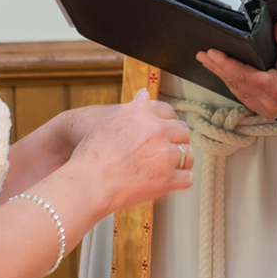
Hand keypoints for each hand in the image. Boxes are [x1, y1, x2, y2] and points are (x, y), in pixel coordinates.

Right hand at [64, 90, 191, 212]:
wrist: (88, 183)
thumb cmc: (91, 155)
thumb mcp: (108, 122)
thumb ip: (132, 108)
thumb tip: (145, 94)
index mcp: (142, 113)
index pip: (168, 111)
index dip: (167, 121)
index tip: (165, 129)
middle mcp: (157, 130)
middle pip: (182, 131)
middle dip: (177, 140)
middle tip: (168, 149)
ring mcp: (164, 154)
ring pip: (188, 154)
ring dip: (181, 160)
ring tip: (170, 166)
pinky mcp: (167, 178)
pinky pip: (187, 178)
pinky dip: (180, 181)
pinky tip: (171, 181)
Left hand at [197, 21, 276, 120]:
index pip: (245, 76)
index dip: (226, 64)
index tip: (213, 54)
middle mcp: (270, 102)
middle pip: (237, 84)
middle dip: (219, 68)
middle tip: (204, 55)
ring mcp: (266, 107)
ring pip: (237, 90)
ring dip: (223, 75)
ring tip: (209, 62)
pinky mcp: (265, 107)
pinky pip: (243, 95)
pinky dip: (232, 83)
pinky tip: (223, 73)